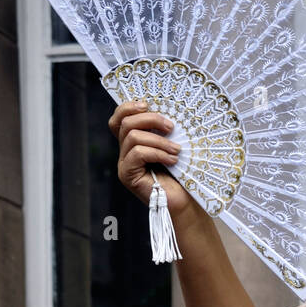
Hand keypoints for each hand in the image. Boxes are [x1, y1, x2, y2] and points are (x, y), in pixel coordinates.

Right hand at [108, 99, 193, 216]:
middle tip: (171, 127)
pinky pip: (137, 153)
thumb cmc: (182, 174)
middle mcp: (125, 152)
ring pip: (132, 137)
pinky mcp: (127, 175)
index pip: (120, 119)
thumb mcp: (172, 145)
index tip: (148, 104)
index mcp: (133, 142)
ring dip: (159, 141)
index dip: (129, 107)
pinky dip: (157, 153)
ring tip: (177, 150)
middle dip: (150, 119)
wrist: (186, 202)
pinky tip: (172, 161)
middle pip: (125, 123)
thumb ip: (163, 130)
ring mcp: (124, 164)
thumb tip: (165, 110)